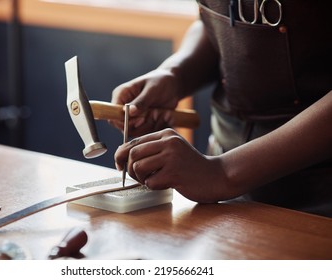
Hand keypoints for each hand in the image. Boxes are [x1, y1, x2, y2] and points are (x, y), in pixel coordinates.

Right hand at [110, 69, 181, 136]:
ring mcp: (133, 116)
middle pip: (124, 128)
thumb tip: (129, 112)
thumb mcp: (152, 89)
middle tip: (154, 115)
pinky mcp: (142, 122)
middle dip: (141, 125)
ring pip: (136, 131)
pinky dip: (156, 127)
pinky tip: (164, 116)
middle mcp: (124, 108)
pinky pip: (146, 132)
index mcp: (121, 95)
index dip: (125, 122)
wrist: (172, 84)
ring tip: (161, 113)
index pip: (113, 116)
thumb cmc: (160, 81)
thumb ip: (141, 101)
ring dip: (150, 126)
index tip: (141, 119)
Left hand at [114, 128, 233, 202]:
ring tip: (152, 179)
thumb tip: (122, 156)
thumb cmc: (189, 165)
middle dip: (128, 168)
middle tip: (137, 176)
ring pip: (138, 167)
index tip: (120, 165)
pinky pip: (150, 182)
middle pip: (132, 154)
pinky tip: (164, 184)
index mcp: (166, 134)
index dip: (121, 155)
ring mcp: (172, 157)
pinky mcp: (174, 173)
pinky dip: (152, 186)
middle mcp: (168, 142)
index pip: (133, 142)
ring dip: (140, 178)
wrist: (216, 176)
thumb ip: (151, 149)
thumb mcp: (171, 149)